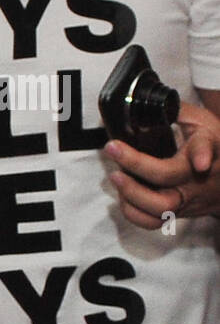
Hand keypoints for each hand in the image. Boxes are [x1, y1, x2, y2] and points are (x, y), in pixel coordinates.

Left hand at [104, 101, 219, 228]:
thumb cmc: (211, 145)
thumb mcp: (202, 122)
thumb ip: (177, 111)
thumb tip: (147, 101)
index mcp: (206, 148)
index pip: (205, 147)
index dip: (202, 153)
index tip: (199, 162)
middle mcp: (196, 176)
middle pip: (169, 177)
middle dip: (138, 165)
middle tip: (114, 150)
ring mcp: (187, 198)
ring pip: (160, 208)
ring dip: (131, 194)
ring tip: (116, 177)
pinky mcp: (178, 212)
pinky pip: (153, 222)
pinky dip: (133, 213)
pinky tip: (124, 197)